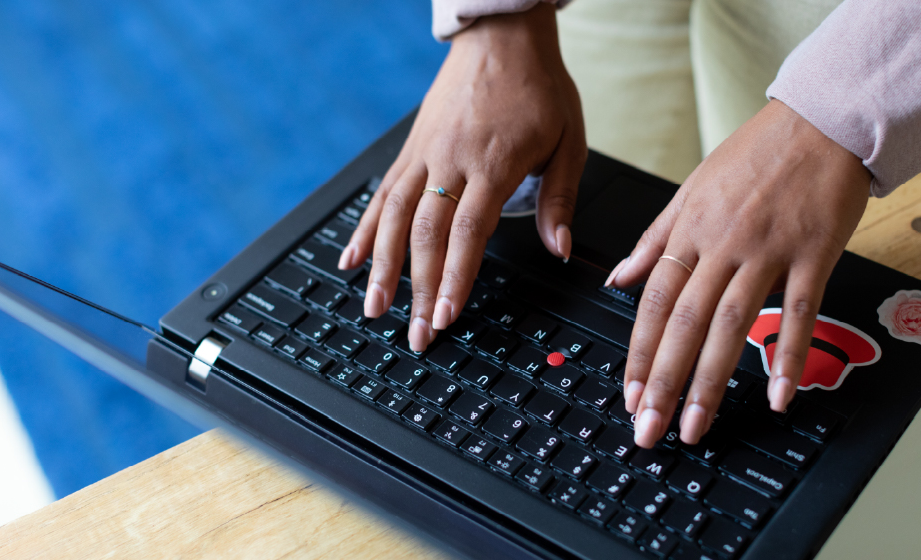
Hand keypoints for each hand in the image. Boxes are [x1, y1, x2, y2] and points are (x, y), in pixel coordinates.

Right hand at [338, 4, 585, 351]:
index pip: (468, 231)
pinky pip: (381, 194)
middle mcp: (450, 159)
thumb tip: (560, 248)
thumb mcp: (569, 139)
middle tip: (415, 333)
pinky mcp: (410, 149)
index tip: (445, 316)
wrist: (501, 37)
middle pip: (425, 233)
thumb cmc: (539, 87)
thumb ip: (560, 198)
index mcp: (493, 161)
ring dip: (382, 268)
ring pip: (393, 217)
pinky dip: (364, 230)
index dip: (454, 278)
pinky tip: (351, 260)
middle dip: (418, 289)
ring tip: (374, 308)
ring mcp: (424, 154)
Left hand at [607, 100, 870, 447]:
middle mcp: (722, 244)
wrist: (822, 118)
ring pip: (729, 324)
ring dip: (709, 380)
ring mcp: (767, 251)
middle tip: (649, 428)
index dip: (639, 352)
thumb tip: (618, 277)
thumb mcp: (692, 187)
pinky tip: (776, 396)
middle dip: (663, 381)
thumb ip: (655, 238)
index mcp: (690, 230)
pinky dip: (787, 355)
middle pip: (683, 322)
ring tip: (695, 426)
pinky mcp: (813, 254)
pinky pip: (798, 312)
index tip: (629, 394)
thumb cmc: (757, 153)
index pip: (653, 301)